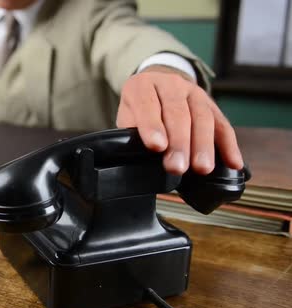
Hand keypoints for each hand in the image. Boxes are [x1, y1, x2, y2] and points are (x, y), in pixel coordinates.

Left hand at [116, 65, 243, 174]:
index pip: (147, 104)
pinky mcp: (212, 104)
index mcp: (142, 86)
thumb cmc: (138, 108)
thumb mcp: (127, 115)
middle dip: (179, 143)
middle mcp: (170, 84)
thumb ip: (131, 131)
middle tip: (177, 167)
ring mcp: (193, 92)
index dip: (152, 126)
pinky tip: (233, 162)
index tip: (156, 147)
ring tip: (202, 169)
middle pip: (178, 113)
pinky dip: (229, 144)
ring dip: (203, 145)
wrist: (157, 85)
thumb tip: (141, 155)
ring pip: (202, 117)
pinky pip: (222, 124)